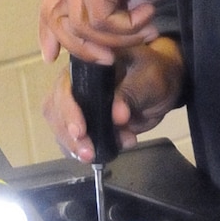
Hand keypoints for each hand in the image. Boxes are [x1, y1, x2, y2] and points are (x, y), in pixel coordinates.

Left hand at [38, 0, 186, 63]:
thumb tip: (102, 40)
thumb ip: (111, 8)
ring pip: (82, 23)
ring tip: (146, 30)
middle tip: (108, 60)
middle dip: (78, 46)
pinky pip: (100, 18)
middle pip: (55, 14)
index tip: (51, 56)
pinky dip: (126, 26)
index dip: (48, 30)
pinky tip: (148, 14)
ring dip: (117, 37)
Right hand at [43, 38, 185, 161]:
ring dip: (76, 147)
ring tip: (98, 156)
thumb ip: (132, 94)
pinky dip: (85, 151)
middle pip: (56, 110)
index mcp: (86, 65)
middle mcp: (75, 84)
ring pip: (62, 128)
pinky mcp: (86, 123)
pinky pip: (75, 140)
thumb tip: (117, 115)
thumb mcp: (148, 77)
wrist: (163, 86)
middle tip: (88, 153)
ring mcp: (79, 105)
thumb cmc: (155, 72)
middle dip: (69, 136)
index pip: (65, 86)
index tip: (79, 131)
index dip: (68, 109)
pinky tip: (103, 154)